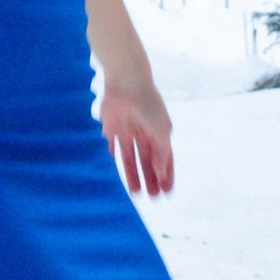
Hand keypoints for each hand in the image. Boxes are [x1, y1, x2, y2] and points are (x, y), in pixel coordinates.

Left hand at [101, 73, 174, 198]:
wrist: (126, 83)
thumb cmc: (148, 105)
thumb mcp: (160, 131)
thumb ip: (161, 153)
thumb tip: (161, 174)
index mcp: (160, 133)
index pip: (165, 159)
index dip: (166, 175)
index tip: (167, 192)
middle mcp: (144, 134)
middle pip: (148, 162)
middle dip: (151, 179)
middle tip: (154, 197)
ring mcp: (128, 132)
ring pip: (131, 159)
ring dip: (134, 175)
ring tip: (136, 193)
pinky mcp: (112, 129)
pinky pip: (113, 147)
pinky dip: (114, 158)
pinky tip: (116, 173)